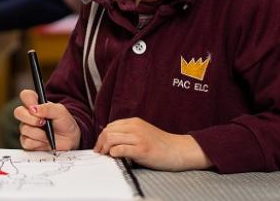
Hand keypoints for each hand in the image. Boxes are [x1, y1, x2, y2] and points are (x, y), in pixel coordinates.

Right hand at [14, 89, 80, 150]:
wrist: (69, 138)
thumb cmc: (64, 122)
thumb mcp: (60, 111)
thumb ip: (48, 108)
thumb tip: (33, 109)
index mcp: (35, 104)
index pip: (25, 95)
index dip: (28, 100)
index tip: (35, 107)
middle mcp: (28, 115)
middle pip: (18, 112)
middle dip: (31, 119)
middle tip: (43, 122)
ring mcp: (26, 128)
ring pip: (24, 129)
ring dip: (39, 133)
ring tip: (49, 134)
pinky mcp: (27, 141)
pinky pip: (27, 142)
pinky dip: (38, 143)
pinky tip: (45, 141)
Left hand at [94, 117, 211, 170]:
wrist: (179, 150)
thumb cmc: (161, 144)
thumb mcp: (143, 132)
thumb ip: (129, 132)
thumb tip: (110, 140)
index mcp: (134, 122)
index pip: (110, 126)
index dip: (102, 137)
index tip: (100, 147)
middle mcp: (135, 127)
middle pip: (108, 132)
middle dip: (100, 143)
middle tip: (100, 153)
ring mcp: (139, 138)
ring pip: (111, 139)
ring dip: (105, 149)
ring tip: (106, 156)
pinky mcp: (142, 150)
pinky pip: (120, 149)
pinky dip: (114, 154)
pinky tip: (115, 157)